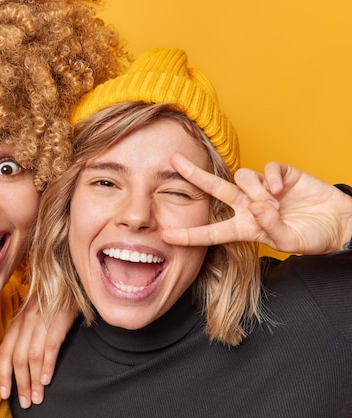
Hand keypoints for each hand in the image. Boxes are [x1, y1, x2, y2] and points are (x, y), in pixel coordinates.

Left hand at [0, 298, 74, 407]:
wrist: (70, 277)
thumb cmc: (52, 298)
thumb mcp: (30, 312)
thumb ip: (17, 332)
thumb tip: (2, 353)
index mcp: (18, 321)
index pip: (5, 352)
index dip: (3, 375)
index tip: (5, 394)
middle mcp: (26, 321)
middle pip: (17, 359)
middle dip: (20, 384)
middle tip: (26, 402)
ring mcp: (42, 320)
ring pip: (32, 356)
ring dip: (33, 381)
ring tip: (37, 397)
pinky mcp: (58, 320)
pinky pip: (50, 346)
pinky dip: (47, 365)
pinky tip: (46, 379)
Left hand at [163, 153, 351, 253]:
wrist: (337, 223)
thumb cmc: (311, 236)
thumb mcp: (290, 243)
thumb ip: (271, 229)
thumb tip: (256, 207)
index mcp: (244, 227)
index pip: (212, 232)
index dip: (189, 235)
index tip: (166, 235)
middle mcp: (248, 206)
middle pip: (214, 189)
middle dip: (193, 174)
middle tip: (173, 160)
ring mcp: (262, 189)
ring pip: (242, 177)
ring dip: (255, 190)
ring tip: (276, 205)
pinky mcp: (279, 175)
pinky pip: (266, 169)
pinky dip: (270, 178)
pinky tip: (280, 190)